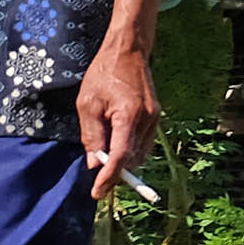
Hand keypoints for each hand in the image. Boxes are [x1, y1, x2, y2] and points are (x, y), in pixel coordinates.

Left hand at [77, 39, 158, 197]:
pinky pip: (144, 143)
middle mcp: (146, 120)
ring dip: (124, 164)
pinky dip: (131, 152)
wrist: (128, 51)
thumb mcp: (87, 104)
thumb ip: (91, 136)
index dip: (108, 178)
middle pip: (132, 159)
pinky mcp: (155, 116)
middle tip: (98, 183)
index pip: (120, 157)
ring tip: (105, 163)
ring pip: (140, 154)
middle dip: (115, 174)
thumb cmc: (104, 73)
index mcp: (128, 115)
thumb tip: (95, 163)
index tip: (97, 193)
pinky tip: (117, 150)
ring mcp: (154, 118)